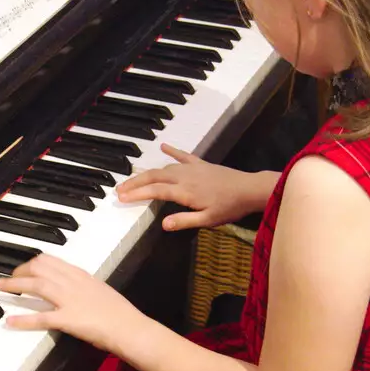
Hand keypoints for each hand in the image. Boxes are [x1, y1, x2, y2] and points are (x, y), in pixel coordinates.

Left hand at [0, 254, 145, 352]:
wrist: (130, 328)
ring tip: (1, 288)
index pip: (50, 259)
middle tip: (9, 280)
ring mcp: (70, 300)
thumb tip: (70, 288)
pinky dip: (23, 319)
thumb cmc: (119, 313)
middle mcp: (73, 283)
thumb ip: (82, 287)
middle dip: (19, 271)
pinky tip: (10, 321)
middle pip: (39, 267)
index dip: (31, 263)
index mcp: (81, 275)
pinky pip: (41, 317)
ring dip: (14, 286)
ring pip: (36, 285)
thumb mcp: (99, 291)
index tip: (23, 269)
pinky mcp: (69, 320)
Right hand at [114, 144, 267, 230]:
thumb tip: (163, 224)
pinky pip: (183, 156)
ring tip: (134, 179)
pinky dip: (172, 151)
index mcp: (185, 191)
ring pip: (164, 168)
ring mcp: (193, 168)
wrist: (250, 189)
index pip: (155, 191)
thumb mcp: (208, 220)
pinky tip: (164, 146)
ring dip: (147, 172)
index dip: (137, 194)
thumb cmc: (230, 207)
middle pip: (154, 177)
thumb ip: (184, 221)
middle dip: (135, 182)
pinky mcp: (201, 164)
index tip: (122, 197)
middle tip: (119, 189)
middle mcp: (185, 176)